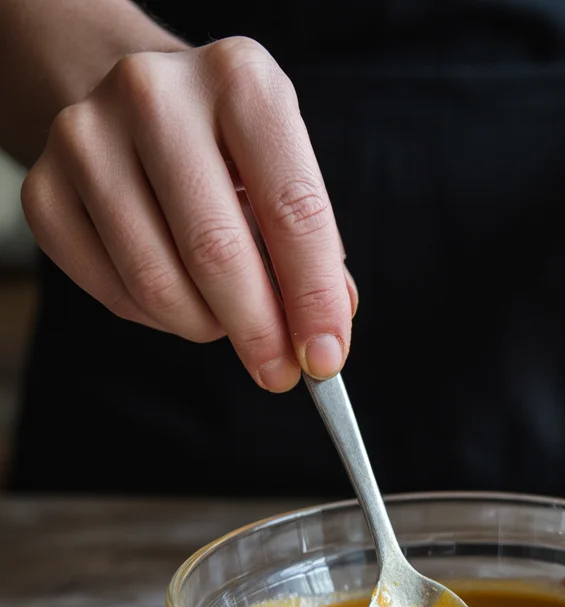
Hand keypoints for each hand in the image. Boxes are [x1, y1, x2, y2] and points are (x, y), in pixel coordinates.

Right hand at [21, 37, 355, 389]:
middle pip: (216, 250)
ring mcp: (87, 137)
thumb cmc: (228, 149)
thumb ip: (314, 249)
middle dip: (258, 331)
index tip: (324, 358)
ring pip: (157, 282)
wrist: (139, 101)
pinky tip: (177, 298)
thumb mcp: (284, 170)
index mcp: (240, 81)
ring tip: (225, 319)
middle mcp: (156, 94)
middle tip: (278, 372)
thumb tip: (323, 333)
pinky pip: (111, 291)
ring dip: (205, 325)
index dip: (313, 298)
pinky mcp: (45, 186)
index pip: (292, 210)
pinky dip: (155, 318)